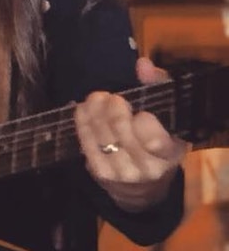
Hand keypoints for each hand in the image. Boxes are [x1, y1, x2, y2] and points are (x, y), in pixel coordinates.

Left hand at [74, 57, 188, 211]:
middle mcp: (145, 167)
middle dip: (113, 107)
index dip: (143, 120)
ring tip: (97, 98)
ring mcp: (120, 172)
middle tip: (111, 96)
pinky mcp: (99, 172)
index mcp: (168, 154)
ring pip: (100, 133)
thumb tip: (142, 64)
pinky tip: (84, 108)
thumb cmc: (158, 144)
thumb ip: (158, 86)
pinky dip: (82, 121)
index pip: (153, 138)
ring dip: (94, 110)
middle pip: (120, 129)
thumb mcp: (168, 117)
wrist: (142, 187)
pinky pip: (85, 141)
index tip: (139, 110)